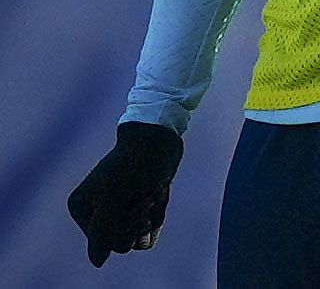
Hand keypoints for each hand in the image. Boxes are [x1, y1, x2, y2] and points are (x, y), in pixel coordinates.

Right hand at [66, 122, 183, 266]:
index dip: (124, 223)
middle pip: (121, 242)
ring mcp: (118, 211)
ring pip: (137, 237)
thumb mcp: (114, 197)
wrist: (158, 138)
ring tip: (150, 192)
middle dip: (138, 220)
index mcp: (82, 208)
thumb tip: (97, 262)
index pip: (105, 241)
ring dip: (150, 217)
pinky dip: (157, 216)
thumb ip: (102, 230)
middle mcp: (97, 212)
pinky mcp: (137, 208)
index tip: (130, 197)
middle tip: (144, 193)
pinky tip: (158, 196)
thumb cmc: (133, 165)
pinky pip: (149, 229)